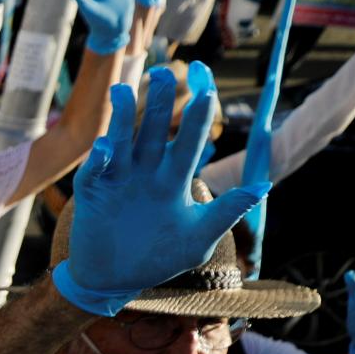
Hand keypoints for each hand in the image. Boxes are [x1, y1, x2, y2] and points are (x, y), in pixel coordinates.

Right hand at [53, 65, 266, 315]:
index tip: (208, 85)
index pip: (189, 139)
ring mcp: (118, 180)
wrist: (116, 282)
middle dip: (159, 101)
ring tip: (125, 91)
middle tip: (164, 72)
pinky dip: (100, 158)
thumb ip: (226, 212)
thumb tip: (262, 186)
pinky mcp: (92, 193)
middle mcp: (146, 173)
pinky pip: (95, 170)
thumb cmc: (160, 260)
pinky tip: (106, 146)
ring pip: (121, 139)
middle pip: (153, 129)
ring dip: (123, 116)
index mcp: (174, 180)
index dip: (198, 112)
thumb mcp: (199, 239)